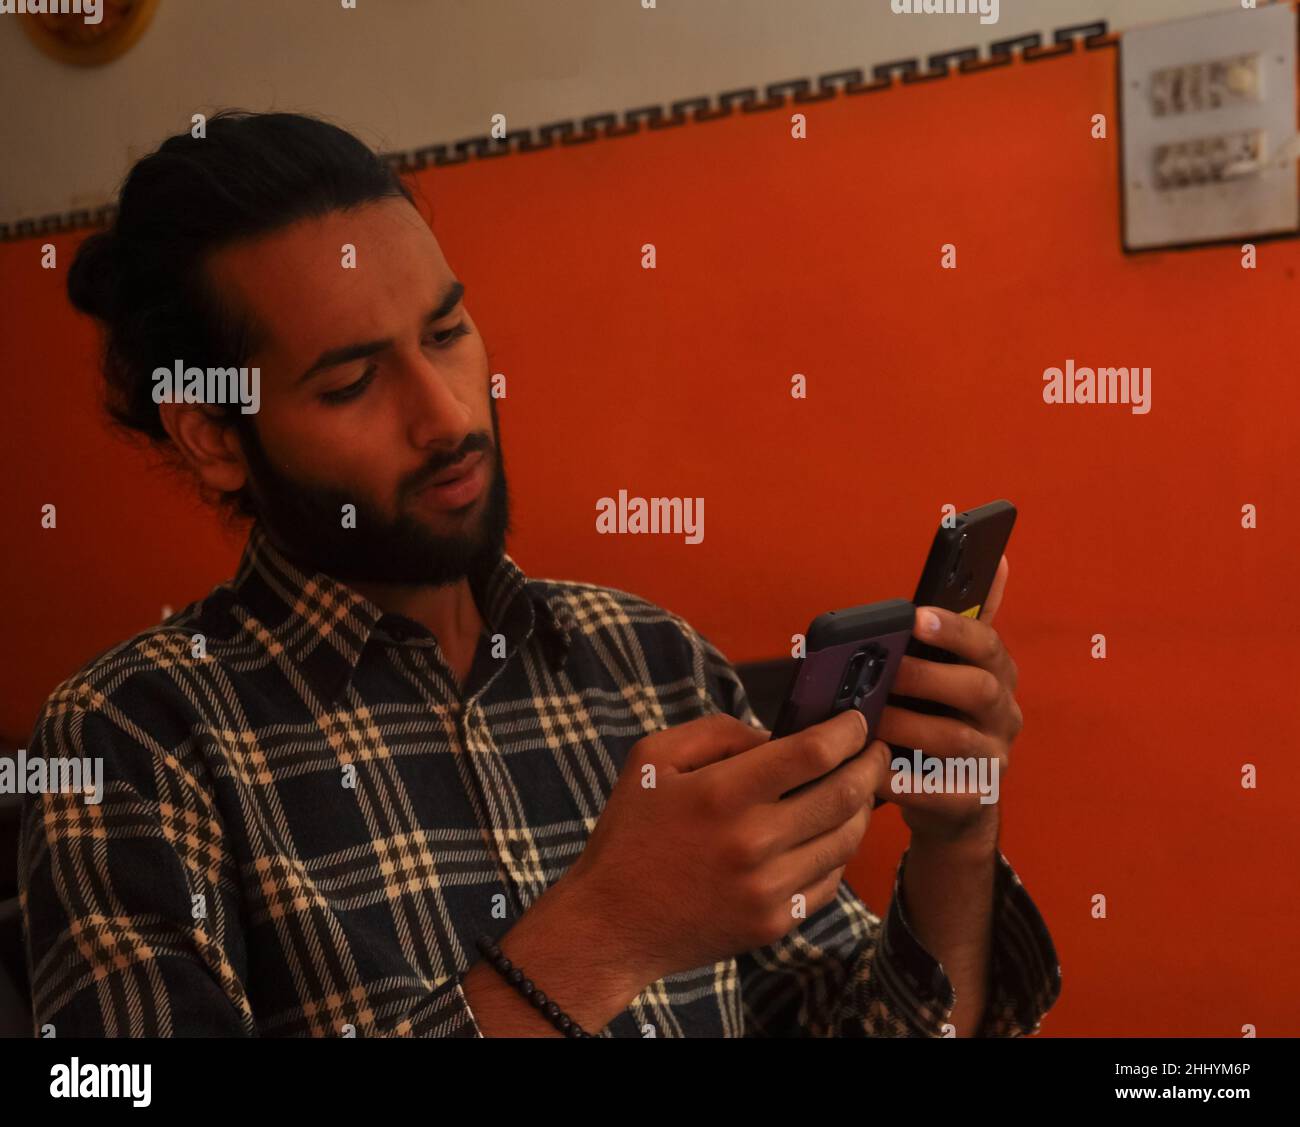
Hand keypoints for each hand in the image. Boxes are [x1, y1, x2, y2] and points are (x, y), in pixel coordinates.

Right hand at [564, 710, 890, 985]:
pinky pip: (828, 881)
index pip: (813, 753)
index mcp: (722, 794)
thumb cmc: (631, 832)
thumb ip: (717, 733)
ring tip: (859, 789)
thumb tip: (776, 735)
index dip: (847, 731)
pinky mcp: (775, 923)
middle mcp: (752, 842)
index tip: (858, 720)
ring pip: (845, 840)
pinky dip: (837, 852)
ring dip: (862, 808)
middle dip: (870, 765)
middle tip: (876, 750)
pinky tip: (829, 833)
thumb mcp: (653, 758)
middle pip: (843, 795)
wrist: (612, 924)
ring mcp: (768, 889)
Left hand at [875, 554, 1018, 845]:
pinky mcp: (971, 802)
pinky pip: (938, 791)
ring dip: (907, 726)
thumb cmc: (940, 721)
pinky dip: (903, 780)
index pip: (987, 644)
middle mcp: (1004, 716)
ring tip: (868, 720)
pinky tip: (873, 769)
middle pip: (979, 689)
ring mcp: (993, 762)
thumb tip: (1000, 561)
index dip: (953, 628)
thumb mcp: (953, 674)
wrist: (953, 806)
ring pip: (956, 741)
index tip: (915, 615)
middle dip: (926, 677)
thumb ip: (963, 626)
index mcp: (997, 676)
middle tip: (882, 672)